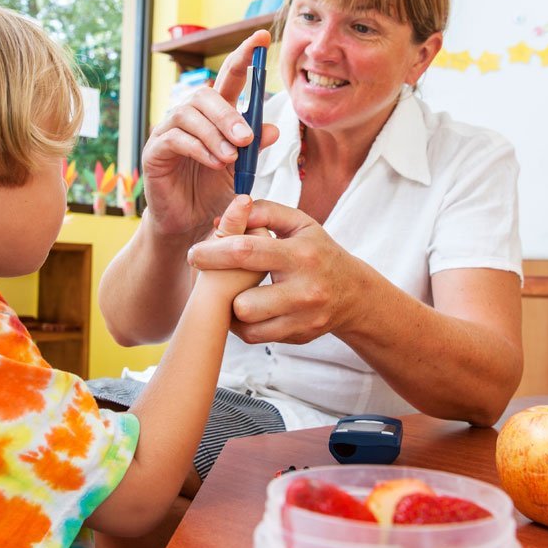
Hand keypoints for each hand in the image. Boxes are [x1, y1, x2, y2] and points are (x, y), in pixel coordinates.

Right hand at [141, 30, 279, 240]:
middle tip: (247, 138)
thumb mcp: (241, 173)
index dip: (243, 57)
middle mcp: (190, 118)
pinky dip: (198, 149)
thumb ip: (255, 151)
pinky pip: (175, 139)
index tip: (260, 38)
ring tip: (231, 157)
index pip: (229, 80)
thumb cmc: (213, 196)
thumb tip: (273, 128)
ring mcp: (169, 132)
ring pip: (188, 114)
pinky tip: (214, 163)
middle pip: (205, 95)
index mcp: (215, 117)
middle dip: (228, 114)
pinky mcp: (155, 151)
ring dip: (214, 134)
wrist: (189, 226)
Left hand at [187, 200, 360, 343]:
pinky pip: (254, 336)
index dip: (213, 253)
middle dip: (222, 289)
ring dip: (232, 307)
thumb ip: (265, 212)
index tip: (195, 254)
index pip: (246, 252)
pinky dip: (243, 323)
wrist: (353, 293)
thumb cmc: (317, 252)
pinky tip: (246, 308)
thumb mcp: (299, 223)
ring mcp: (302, 318)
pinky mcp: (298, 336)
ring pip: (246, 322)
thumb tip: (227, 215)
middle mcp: (304, 290)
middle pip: (242, 301)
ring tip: (233, 292)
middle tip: (213, 277)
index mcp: (300, 254)